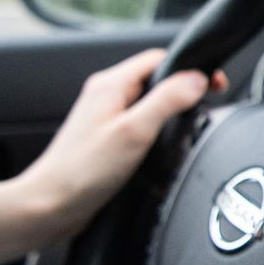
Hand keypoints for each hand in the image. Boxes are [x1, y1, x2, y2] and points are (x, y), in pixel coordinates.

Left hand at [16, 49, 223, 240]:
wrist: (50, 206)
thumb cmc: (81, 172)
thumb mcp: (133, 132)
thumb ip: (167, 101)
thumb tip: (196, 79)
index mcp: (110, 85)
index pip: (160, 59)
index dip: (191, 68)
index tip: (213, 83)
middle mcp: (106, 97)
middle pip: (156, 80)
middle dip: (183, 91)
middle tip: (204, 107)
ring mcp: (105, 118)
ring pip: (149, 103)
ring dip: (170, 112)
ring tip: (184, 129)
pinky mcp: (107, 140)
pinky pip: (140, 124)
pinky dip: (157, 131)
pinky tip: (162, 149)